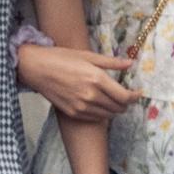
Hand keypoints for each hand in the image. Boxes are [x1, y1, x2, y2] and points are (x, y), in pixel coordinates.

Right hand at [16, 44, 140, 122]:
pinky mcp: (73, 113)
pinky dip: (102, 114)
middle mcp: (91, 94)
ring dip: (114, 109)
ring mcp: (81, 106)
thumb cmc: (61, 57)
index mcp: (96, 78)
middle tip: (126, 96)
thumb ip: (110, 62)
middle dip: (125, 103)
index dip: (134, 97)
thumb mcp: (86, 55)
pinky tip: (99, 104)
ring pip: (108, 115)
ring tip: (113, 101)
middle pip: (118, 108)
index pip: (124, 96)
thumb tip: (129, 64)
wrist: (36, 68)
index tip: (138, 93)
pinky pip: (95, 118)